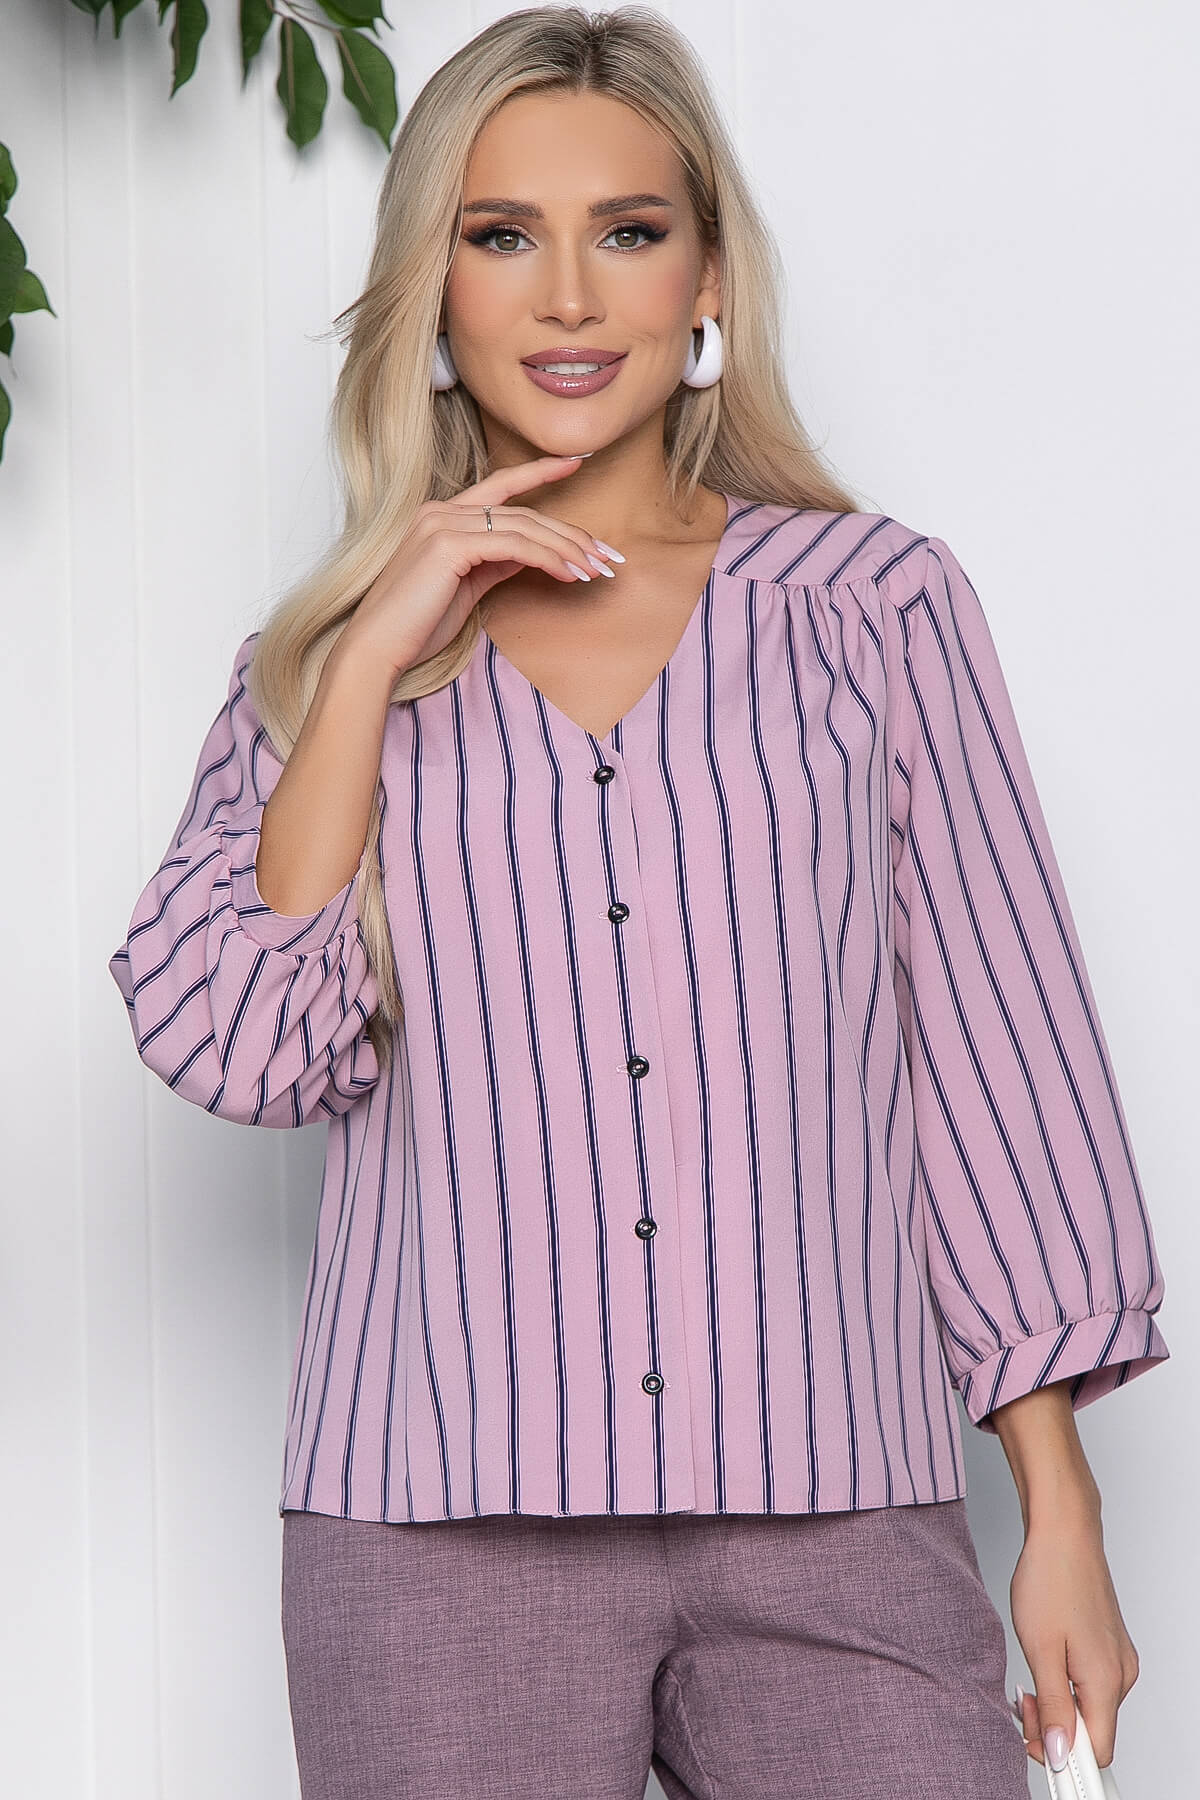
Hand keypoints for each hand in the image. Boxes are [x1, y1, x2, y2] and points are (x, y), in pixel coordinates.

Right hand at [342, 453, 617, 676]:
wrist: (377, 646)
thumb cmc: (416, 625)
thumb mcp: (465, 587)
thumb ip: (495, 562)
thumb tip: (532, 553)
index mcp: (441, 515)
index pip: (500, 487)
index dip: (539, 472)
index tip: (576, 464)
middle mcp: (440, 510)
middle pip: (522, 511)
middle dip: (570, 532)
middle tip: (606, 555)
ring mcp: (443, 523)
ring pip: (523, 526)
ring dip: (567, 548)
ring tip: (596, 569)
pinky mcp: (449, 544)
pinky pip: (514, 545)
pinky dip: (548, 559)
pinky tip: (570, 575)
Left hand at [1009, 1503, 1138, 1773]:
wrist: (1063, 1530)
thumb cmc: (1050, 1578)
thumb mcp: (1040, 1649)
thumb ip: (1054, 1707)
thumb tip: (1059, 1753)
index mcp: (1106, 1680)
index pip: (1095, 1751)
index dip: (1062, 1756)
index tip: (1031, 1743)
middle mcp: (1121, 1674)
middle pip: (1093, 1730)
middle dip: (1054, 1727)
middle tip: (1021, 1703)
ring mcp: (1118, 1658)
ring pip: (1091, 1706)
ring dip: (1058, 1705)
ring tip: (1029, 1681)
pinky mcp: (1110, 1645)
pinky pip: (1091, 1683)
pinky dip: (1067, 1684)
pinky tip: (1045, 1664)